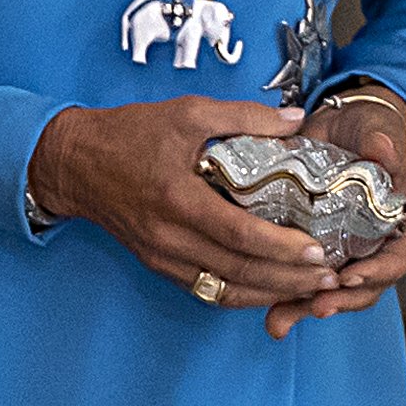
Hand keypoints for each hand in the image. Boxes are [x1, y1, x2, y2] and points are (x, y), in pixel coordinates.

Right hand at [28, 97, 344, 312]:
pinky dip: (240, 293)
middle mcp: (169, 236)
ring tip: (309, 290)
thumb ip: (244, 117)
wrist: (76, 161)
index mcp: (177, 197)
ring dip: (270, 294)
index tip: (316, 251)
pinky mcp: (158, 264)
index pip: (237, 234)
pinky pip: (206, 290)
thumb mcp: (188, 111)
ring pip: (223, 290)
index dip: (280, 248)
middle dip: (288, 281)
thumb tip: (294, 121)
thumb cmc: (131, 132)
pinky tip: (267, 287)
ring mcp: (162, 256)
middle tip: (328, 279)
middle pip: (237, 272)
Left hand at [263, 85, 405, 338]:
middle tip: (315, 306)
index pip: (401, 256)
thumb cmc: (367, 128)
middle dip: (340, 300)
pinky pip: (305, 278)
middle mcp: (375, 244)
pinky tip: (268, 310)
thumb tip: (384, 150)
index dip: (381, 271)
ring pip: (332, 290)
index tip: (353, 277)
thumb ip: (383, 142)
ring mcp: (344, 250)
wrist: (339, 125)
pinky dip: (287, 295)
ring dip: (306, 307)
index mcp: (400, 222)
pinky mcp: (314, 248)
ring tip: (279, 321)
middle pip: (366, 285)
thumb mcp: (377, 130)